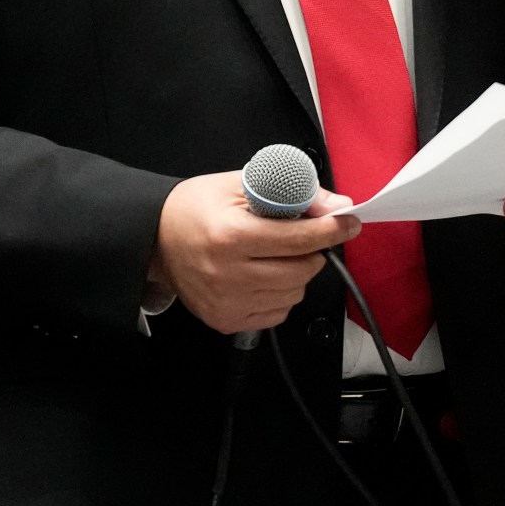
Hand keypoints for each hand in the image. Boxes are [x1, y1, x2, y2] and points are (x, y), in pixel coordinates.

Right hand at [151, 173, 359, 334]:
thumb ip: (291, 193)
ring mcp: (226, 302)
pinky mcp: (224, 320)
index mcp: (231, 237)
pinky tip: (263, 276)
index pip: (299, 239)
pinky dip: (280, 295)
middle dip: (311, 251)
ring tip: (275, 256)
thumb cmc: (196, 207)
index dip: (331, 229)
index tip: (349, 223)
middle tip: (300, 238)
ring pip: (293, 295)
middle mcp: (228, 275)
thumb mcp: (241, 184)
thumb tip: (336, 206)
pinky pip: (276, 314)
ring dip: (297, 275)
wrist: (155, 237)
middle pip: (301, 271)